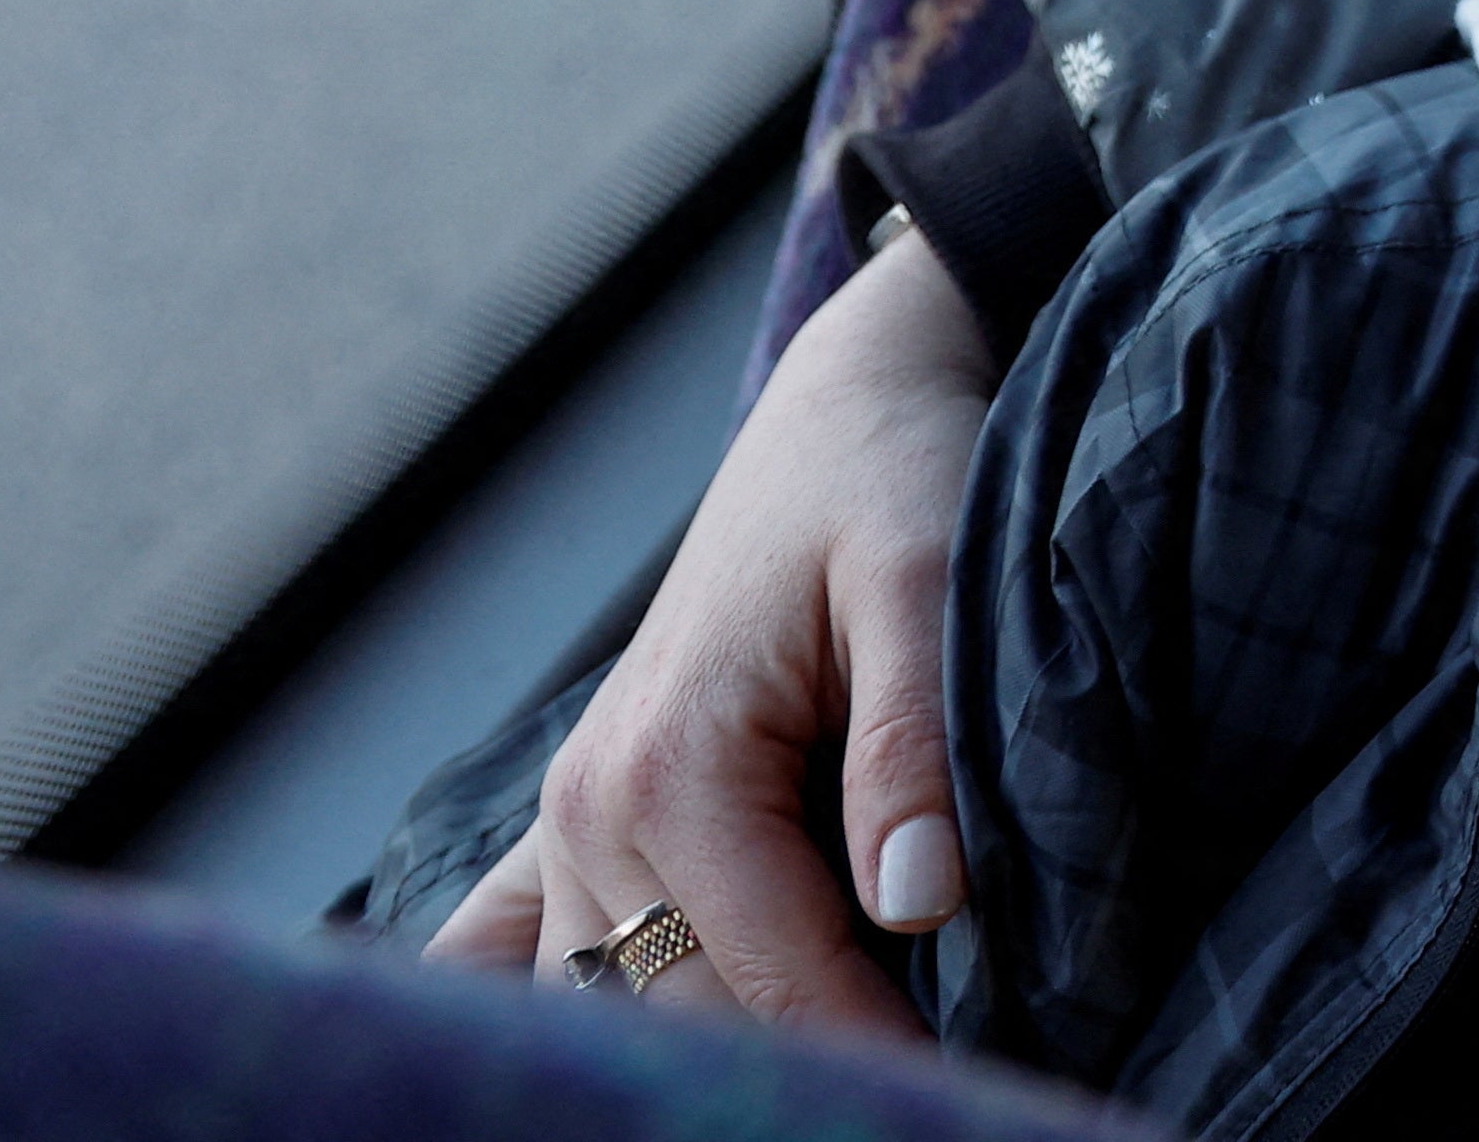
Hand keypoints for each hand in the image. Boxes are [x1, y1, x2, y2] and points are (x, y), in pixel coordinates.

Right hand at [428, 228, 994, 1040]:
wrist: (850, 406)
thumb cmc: (894, 476)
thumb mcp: (930, 581)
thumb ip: (914, 743)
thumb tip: (917, 902)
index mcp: (669, 767)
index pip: (779, 981)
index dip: (881, 1060)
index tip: (962, 1102)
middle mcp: (589, 812)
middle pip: (694, 1017)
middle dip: (805, 1066)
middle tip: (929, 1086)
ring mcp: (570, 824)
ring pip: (630, 1007)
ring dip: (720, 1046)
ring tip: (838, 1072)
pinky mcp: (584, 820)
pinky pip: (515, 952)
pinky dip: (549, 1011)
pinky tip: (604, 1068)